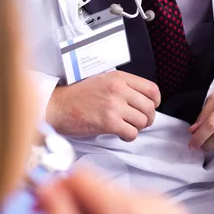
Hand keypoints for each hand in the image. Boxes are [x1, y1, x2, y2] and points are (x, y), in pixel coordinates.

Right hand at [37, 170, 201, 213]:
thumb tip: (45, 189)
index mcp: (129, 209)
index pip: (80, 176)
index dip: (57, 191)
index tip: (43, 209)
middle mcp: (150, 199)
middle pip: (96, 192)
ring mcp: (163, 205)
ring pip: (112, 201)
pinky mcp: (170, 213)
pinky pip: (133, 207)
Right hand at [46, 71, 160, 140]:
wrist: (58, 106)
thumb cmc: (78, 95)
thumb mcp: (103, 80)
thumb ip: (122, 86)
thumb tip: (142, 99)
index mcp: (119, 77)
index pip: (152, 89)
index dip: (156, 101)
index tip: (151, 107)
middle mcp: (119, 89)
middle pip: (150, 107)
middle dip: (148, 118)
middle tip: (139, 122)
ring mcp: (114, 105)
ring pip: (142, 121)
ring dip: (137, 128)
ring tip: (126, 127)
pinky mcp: (108, 122)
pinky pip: (131, 133)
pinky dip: (128, 136)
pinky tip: (120, 134)